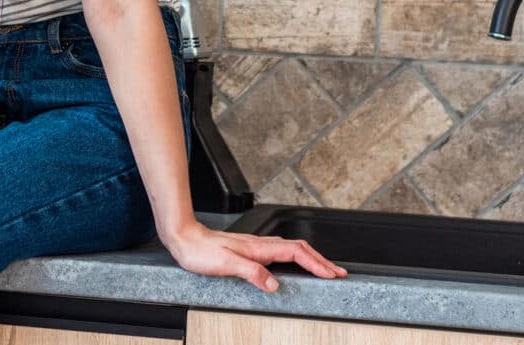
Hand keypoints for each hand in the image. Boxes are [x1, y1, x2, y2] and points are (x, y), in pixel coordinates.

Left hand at [161, 220, 346, 290]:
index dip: (316, 264)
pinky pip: (281, 253)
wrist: (184, 239)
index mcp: (259, 248)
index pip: (296, 253)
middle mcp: (261, 245)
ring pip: (292, 249)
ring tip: (325, 269)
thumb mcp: (225, 264)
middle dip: (322, 261)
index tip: (331, 274)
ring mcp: (256, 247)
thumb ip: (251, 273)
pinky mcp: (250, 251)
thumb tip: (274, 284)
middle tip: (339, 273)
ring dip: (311, 259)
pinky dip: (297, 258)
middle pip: (300, 249)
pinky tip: (295, 265)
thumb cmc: (200, 251)